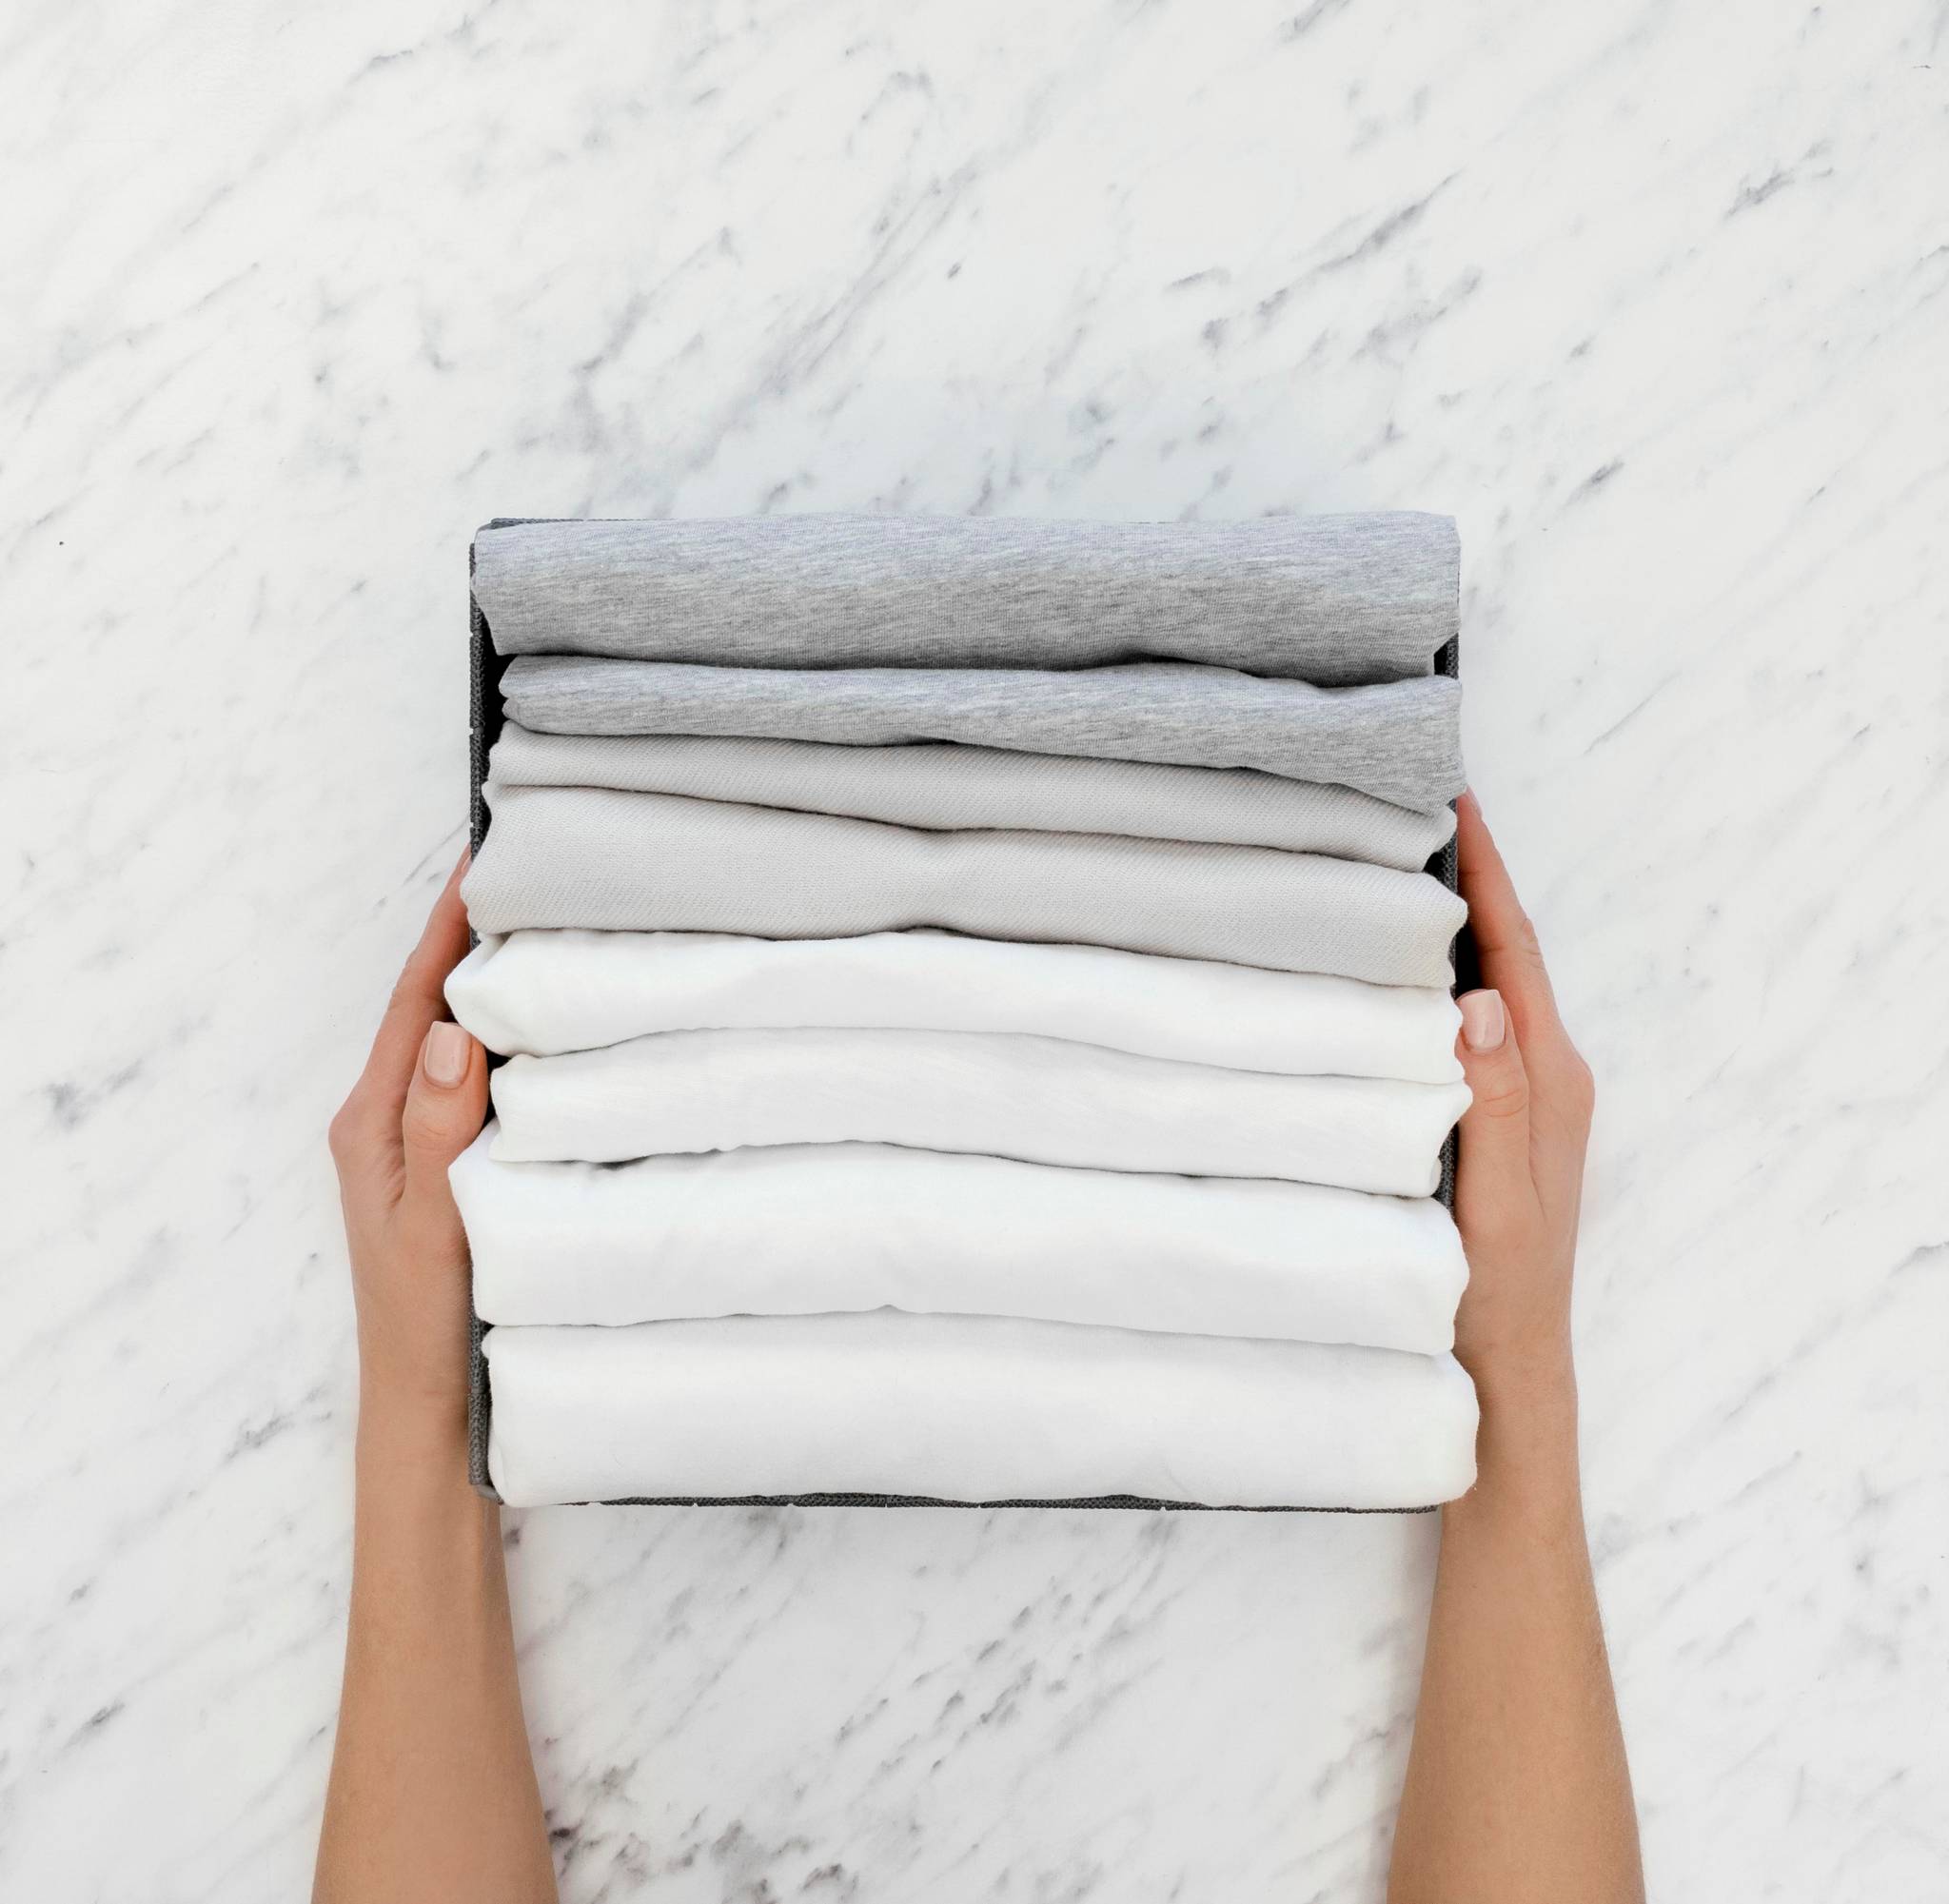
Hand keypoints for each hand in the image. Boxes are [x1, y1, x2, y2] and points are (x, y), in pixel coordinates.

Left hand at [327, 852, 488, 1434]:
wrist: (428, 1412)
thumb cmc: (424, 1325)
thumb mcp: (432, 1227)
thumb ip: (436, 1131)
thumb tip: (447, 1030)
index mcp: (370, 1123)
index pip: (411, 1003)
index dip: (445, 929)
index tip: (480, 859)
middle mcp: (387, 1121)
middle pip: (430, 1008)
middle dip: (472, 937)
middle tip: (528, 871)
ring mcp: (416, 1143)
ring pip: (456, 1042)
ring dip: (493, 984)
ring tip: (546, 925)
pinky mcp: (450, 1165)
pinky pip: (478, 1081)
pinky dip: (510, 1039)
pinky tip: (552, 1028)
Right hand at [1450, 792, 1596, 1408]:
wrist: (1509, 1367)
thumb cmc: (1497, 1293)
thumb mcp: (1496, 1202)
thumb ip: (1494, 1101)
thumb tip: (1480, 999)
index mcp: (1549, 1080)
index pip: (1513, 954)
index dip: (1486, 874)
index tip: (1455, 800)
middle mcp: (1544, 1075)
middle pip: (1505, 954)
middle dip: (1467, 879)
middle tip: (1412, 809)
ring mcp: (1524, 1097)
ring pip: (1486, 986)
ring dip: (1454, 924)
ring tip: (1400, 866)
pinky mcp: (1498, 1118)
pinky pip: (1471, 1026)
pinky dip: (1440, 978)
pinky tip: (1398, 971)